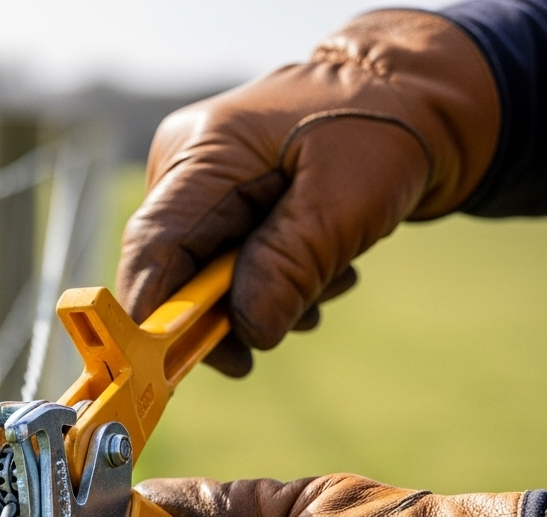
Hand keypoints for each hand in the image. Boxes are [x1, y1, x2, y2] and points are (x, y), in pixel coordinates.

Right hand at [118, 10, 498, 376]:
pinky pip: (227, 270)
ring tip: (331, 279)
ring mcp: (202, 189)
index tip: (173, 366)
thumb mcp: (348, 197)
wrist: (413, 99)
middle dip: (229, 312)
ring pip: (205, 279)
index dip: (156, 311)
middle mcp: (187, 168)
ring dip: (265, 300)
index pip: (154, 244)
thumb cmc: (385, 129)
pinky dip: (275, 285)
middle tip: (297, 321)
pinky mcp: (222, 209)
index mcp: (205, 150)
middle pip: (175, 270)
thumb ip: (292, 263)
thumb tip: (250, 331)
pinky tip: (323, 268)